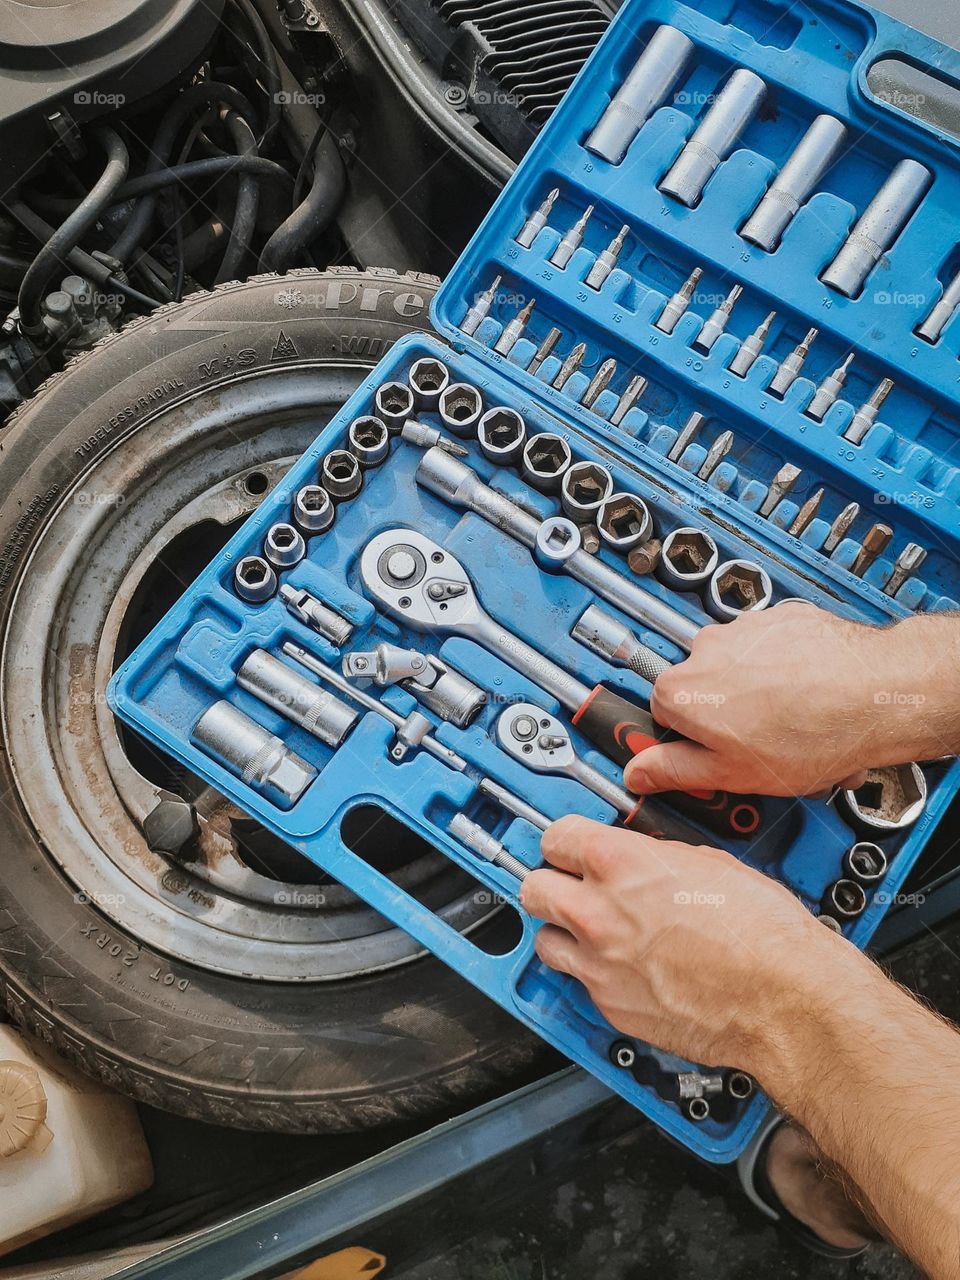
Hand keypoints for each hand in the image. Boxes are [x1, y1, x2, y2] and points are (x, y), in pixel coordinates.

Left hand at [521, 815, 836, 1076]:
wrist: (785, 999)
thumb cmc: (763, 933)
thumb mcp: (709, 862)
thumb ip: (657, 857)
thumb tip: (645, 859)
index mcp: (621, 862)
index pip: (554, 837)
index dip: (564, 842)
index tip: (569, 847)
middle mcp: (598, 911)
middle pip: (532, 887)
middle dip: (550, 883)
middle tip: (568, 886)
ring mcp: (599, 963)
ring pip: (544, 940)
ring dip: (563, 933)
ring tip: (589, 933)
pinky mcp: (610, 1006)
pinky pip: (580, 983)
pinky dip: (593, 975)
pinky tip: (623, 969)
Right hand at [626, 604, 943, 798]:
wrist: (875, 694)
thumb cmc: (811, 734)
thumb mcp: (731, 773)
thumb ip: (675, 770)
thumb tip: (637, 772)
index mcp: (682, 691)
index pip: (663, 716)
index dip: (692, 740)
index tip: (713, 752)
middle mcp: (705, 650)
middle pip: (702, 689)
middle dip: (727, 716)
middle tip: (762, 745)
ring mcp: (743, 629)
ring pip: (738, 668)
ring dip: (758, 693)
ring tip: (792, 724)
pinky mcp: (780, 618)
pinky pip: (770, 648)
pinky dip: (785, 670)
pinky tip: (808, 697)